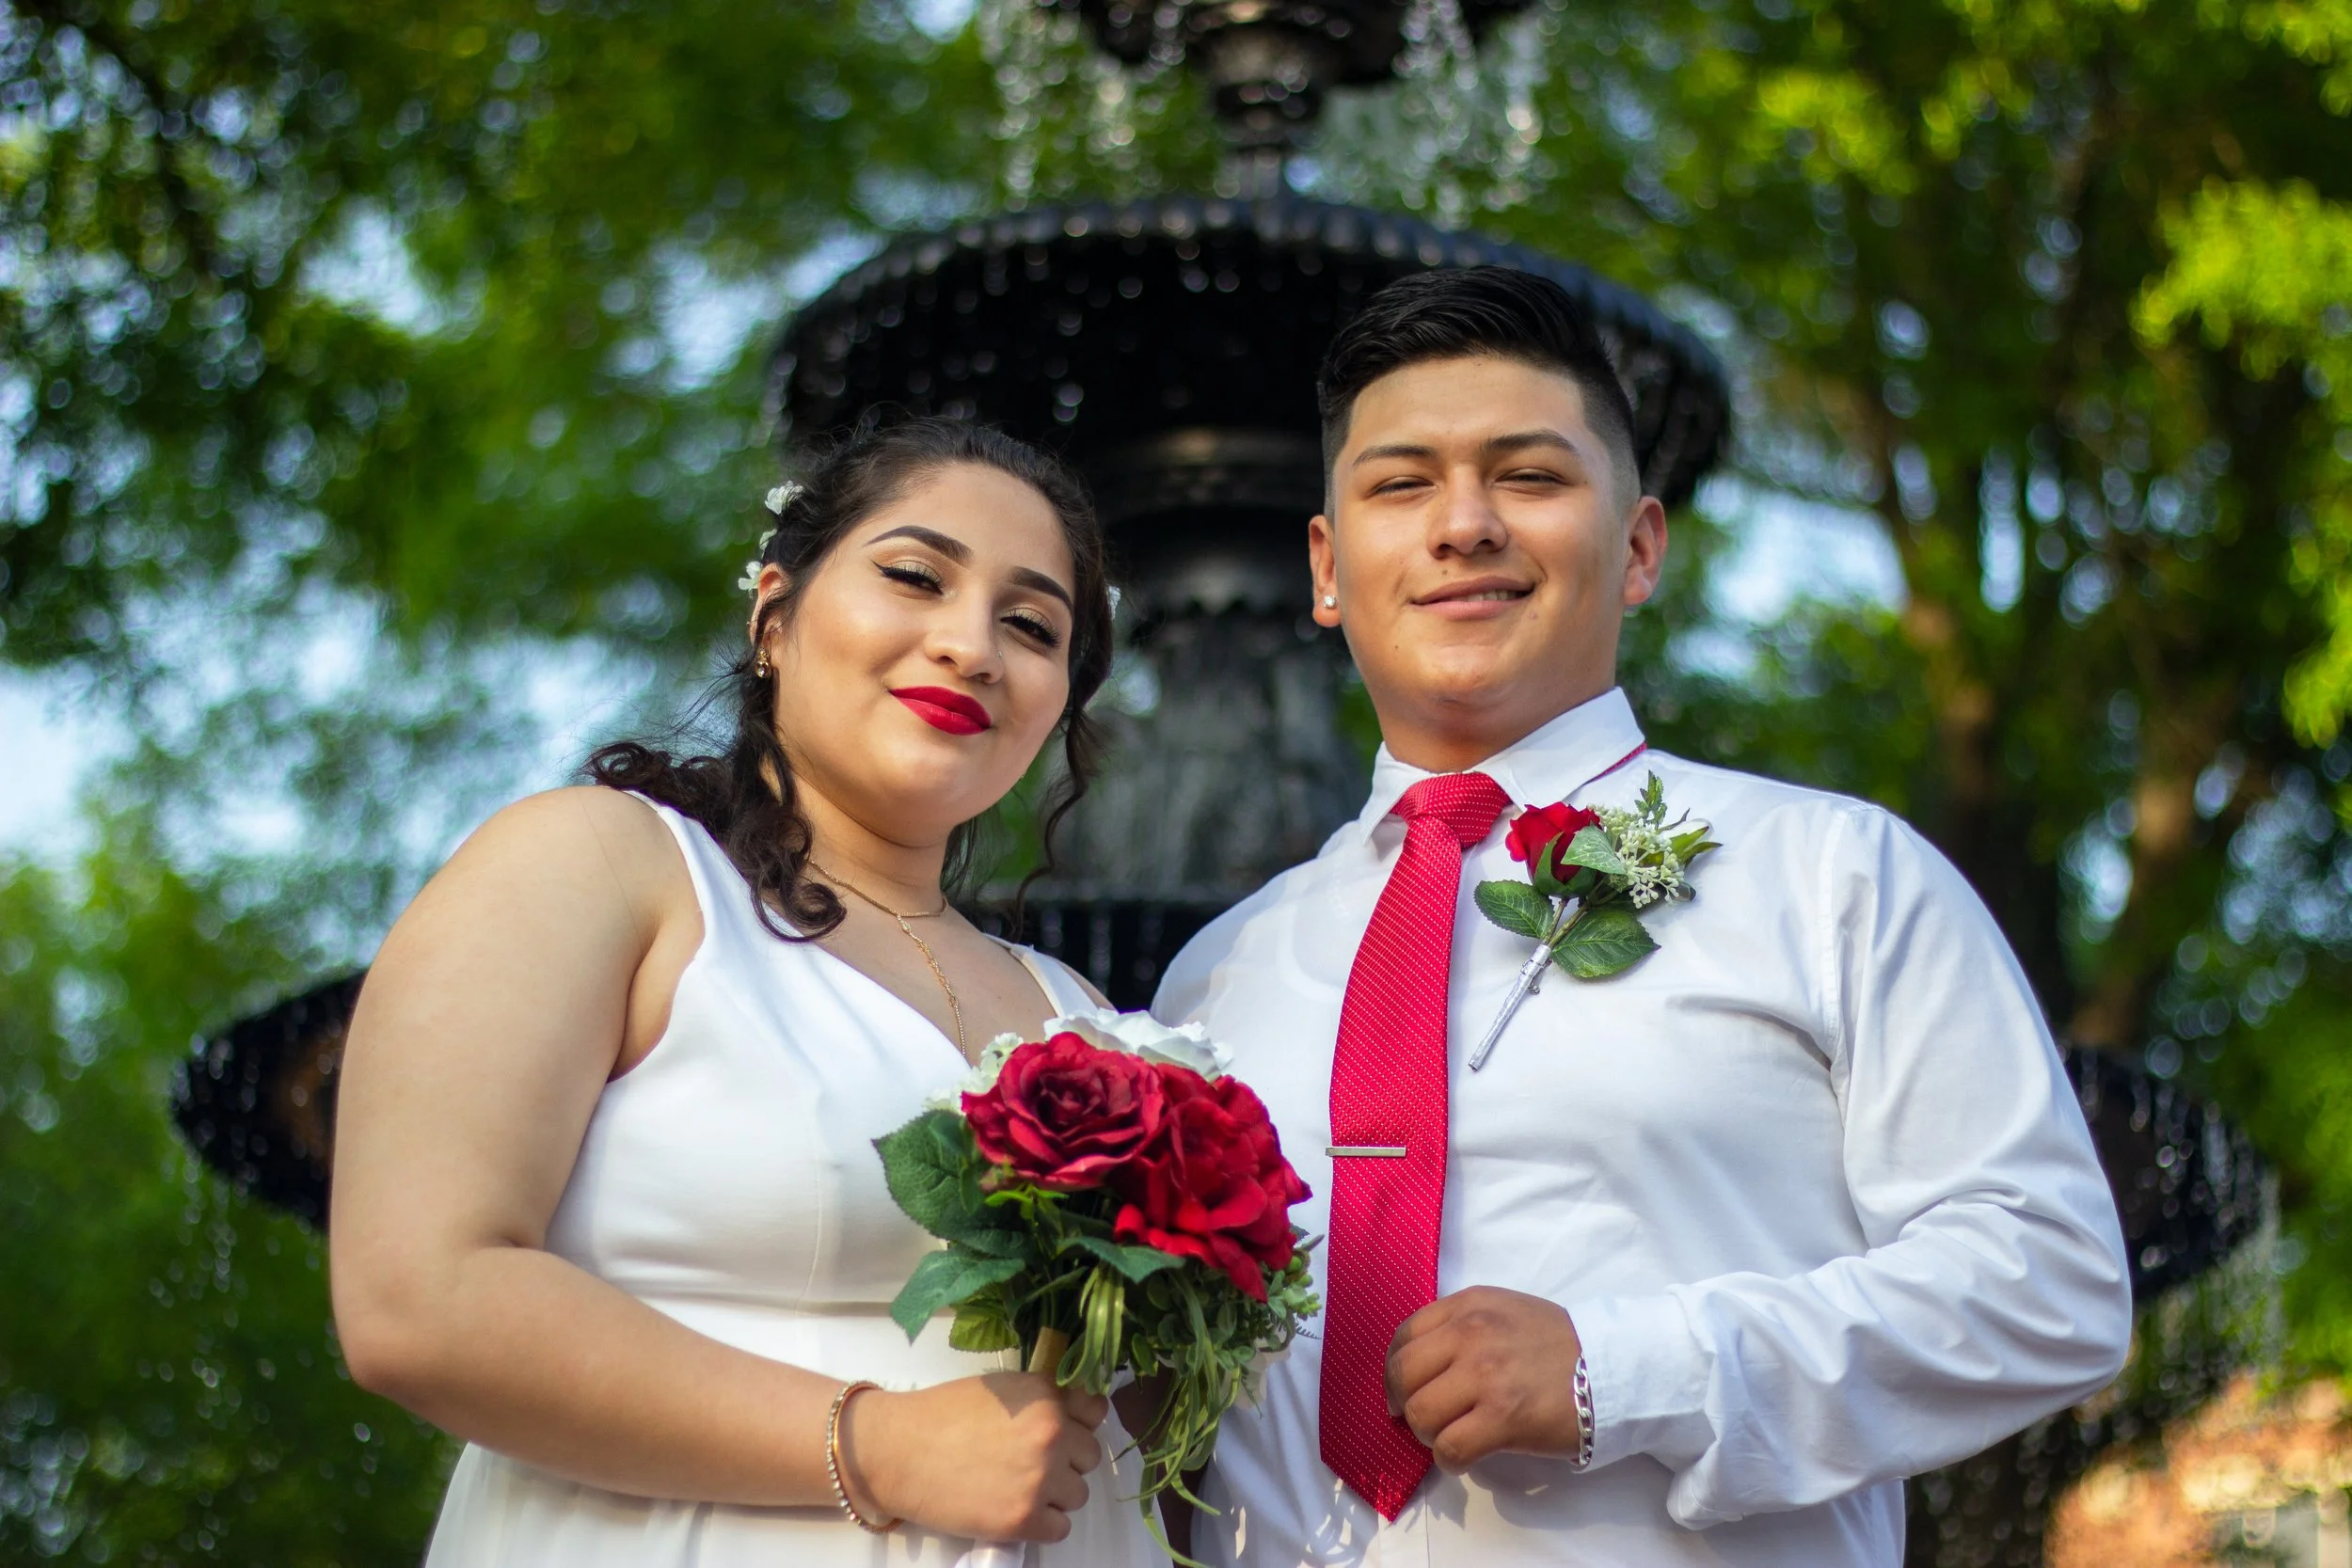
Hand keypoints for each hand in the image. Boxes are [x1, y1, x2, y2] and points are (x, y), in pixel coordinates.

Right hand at [838, 1372, 1107, 1540]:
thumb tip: (1072, 1414)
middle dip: (1066, 1460)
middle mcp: (1051, 1434)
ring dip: (1054, 1494)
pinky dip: (1042, 1524)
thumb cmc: (941, 1415)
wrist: (898, 1451)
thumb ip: (1040, 1398)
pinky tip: (1015, 1509)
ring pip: (1078, 1494)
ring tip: (1017, 1486)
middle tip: (1030, 1462)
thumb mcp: (999, 1387)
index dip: (1079, 1421)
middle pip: (1090, 1456)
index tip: (1065, 1430)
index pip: (1096, 1410)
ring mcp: (1040, 1478)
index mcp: (1045, 1396)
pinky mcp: (1024, 1519)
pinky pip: (1060, 1528)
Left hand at [1385, 1286, 1584, 1471]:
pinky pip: (1450, 1448)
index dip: (1397, 1370)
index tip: (1405, 1390)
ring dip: (1428, 1434)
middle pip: (1402, 1375)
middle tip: (1423, 1420)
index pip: (1405, 1336)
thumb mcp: (1506, 1312)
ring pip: (1420, 1414)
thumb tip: (1423, 1366)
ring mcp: (1486, 1376)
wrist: (1614, 1368)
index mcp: (1469, 1306)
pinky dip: (1449, 1460)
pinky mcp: (1503, 1418)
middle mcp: (1471, 1334)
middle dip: (1405, 1403)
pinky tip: (1466, 1457)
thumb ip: (1464, 1327)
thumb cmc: (1561, 1345)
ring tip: (1451, 1436)